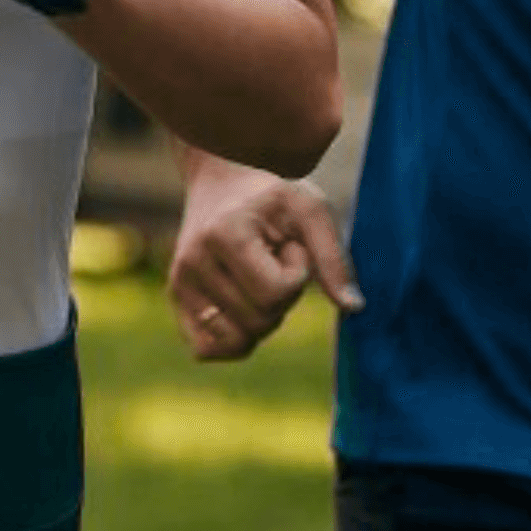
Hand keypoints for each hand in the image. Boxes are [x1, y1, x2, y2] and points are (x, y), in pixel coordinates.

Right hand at [169, 164, 358, 360]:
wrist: (222, 180)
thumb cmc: (273, 196)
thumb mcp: (310, 209)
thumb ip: (333, 258)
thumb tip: (354, 308)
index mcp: (224, 234)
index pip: (276, 293)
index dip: (298, 274)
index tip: (289, 244)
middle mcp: (192, 262)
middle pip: (259, 320)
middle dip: (281, 297)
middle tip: (272, 259)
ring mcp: (179, 284)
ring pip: (239, 340)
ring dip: (262, 317)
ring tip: (256, 276)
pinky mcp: (176, 301)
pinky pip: (208, 350)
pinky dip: (235, 340)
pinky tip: (242, 305)